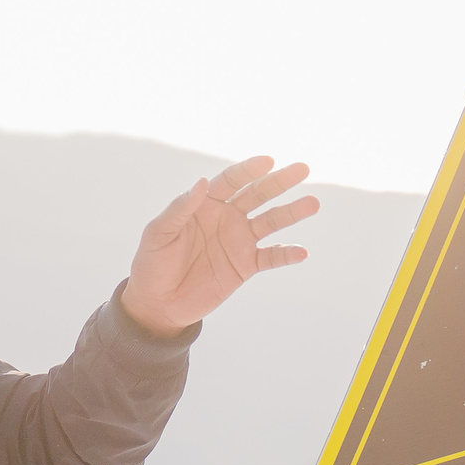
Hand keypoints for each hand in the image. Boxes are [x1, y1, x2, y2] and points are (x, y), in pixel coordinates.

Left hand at [122, 156, 319, 336]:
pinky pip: (271, 257)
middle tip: (303, 169)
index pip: (231, 181)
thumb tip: (203, 182)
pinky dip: (286, 254)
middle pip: (257, 195)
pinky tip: (301, 252)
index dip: (249, 170)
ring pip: (270, 222)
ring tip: (312, 204)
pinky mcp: (245, 266)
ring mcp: (238, 241)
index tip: (267, 161)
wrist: (157, 303)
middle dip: (279, 182)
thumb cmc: (151, 264)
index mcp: (205, 205)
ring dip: (291, 213)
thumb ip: (180, 209)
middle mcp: (226, 218)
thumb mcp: (159, 234)